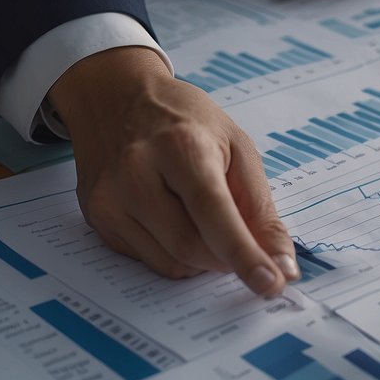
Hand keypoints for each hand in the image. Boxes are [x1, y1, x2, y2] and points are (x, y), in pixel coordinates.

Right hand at [48, 47, 299, 296]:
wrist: (113, 96)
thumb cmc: (183, 118)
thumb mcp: (235, 146)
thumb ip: (260, 207)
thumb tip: (281, 263)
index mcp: (179, 145)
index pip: (213, 210)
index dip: (243, 252)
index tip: (271, 283)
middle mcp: (136, 173)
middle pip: (191, 246)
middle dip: (227, 258)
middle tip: (246, 247)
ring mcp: (109, 198)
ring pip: (171, 262)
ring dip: (204, 259)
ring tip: (205, 219)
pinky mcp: (97, 218)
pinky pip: (149, 260)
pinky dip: (176, 254)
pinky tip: (176, 218)